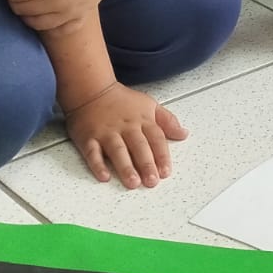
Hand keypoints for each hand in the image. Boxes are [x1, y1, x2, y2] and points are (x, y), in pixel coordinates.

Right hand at [65, 83, 186, 188]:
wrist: (92, 90)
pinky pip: (92, 152)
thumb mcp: (149, 105)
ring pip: (118, 150)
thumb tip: (184, 134)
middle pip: (138, 146)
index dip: (162, 155)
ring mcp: (106, 132)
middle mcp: (126, 127)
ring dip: (125, 167)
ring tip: (133, 182)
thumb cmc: (122, 101)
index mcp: (142, 119)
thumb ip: (167, 121)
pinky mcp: (88, 138)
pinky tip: (104, 177)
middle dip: (146, 164)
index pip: (156, 138)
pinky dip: (97, 165)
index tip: (166, 172)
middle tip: (152, 182)